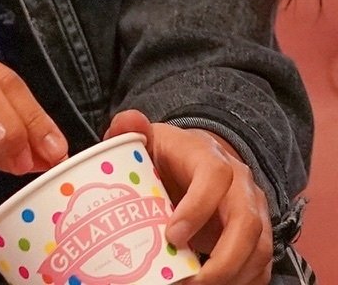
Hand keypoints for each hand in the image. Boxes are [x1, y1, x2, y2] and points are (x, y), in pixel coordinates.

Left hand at [106, 110, 272, 284]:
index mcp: (210, 158)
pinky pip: (261, 263)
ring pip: (260, 247)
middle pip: (247, 222)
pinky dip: (243, 281)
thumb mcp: (146, 139)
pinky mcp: (257, 235)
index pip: (215, 178)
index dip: (197, 208)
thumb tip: (129, 122)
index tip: (172, 236)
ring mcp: (254, 211)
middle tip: (192, 280)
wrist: (196, 162)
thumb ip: (129, 128)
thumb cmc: (166, 155)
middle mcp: (241, 185)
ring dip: (233, 275)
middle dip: (223, 258)